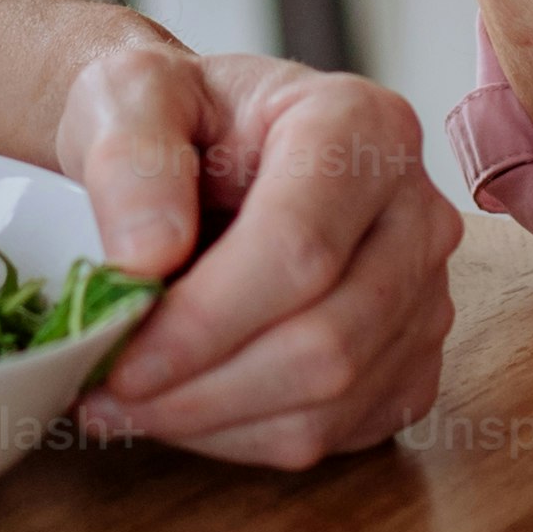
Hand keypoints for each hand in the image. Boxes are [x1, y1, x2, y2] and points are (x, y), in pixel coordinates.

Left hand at [52, 43, 460, 466]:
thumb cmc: (175, 117)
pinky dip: (246, 436)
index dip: (205, 320)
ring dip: (215, 421)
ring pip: (333, 401)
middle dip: (202, 387)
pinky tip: (184, 403)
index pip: (299, 248)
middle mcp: (417, 213)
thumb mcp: (128, 95)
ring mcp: (426, 294)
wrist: (205, 146)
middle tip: (107, 393)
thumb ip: (129, 159)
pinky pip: (338, 432)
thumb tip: (147, 257)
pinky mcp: (411, 361)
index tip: (120, 358)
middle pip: (326, 342)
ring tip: (128, 402)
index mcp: (362, 127)